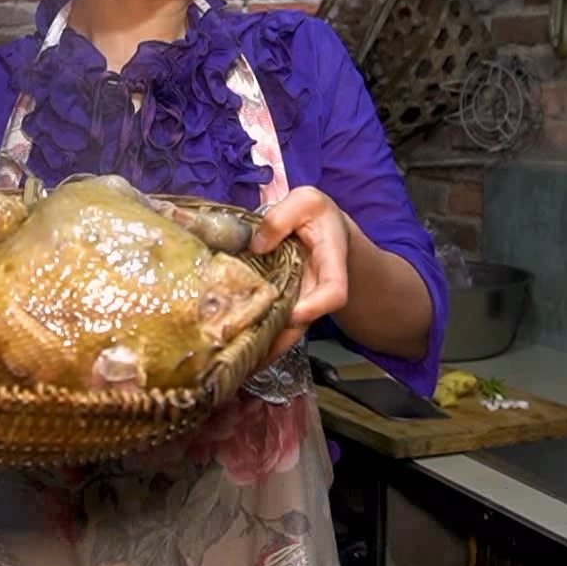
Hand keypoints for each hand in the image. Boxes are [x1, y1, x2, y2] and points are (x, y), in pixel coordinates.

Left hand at [248, 186, 350, 362]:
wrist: (326, 230)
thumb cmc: (317, 215)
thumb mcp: (307, 201)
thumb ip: (282, 216)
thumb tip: (257, 244)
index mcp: (331, 263)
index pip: (334, 292)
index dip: (316, 307)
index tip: (295, 314)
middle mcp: (316, 289)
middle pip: (303, 323)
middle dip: (278, 342)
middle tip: (249, 356)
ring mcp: (299, 300)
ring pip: (285, 332)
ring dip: (263, 349)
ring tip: (235, 365)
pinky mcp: (282, 303)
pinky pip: (272, 325)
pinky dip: (255, 340)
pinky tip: (231, 353)